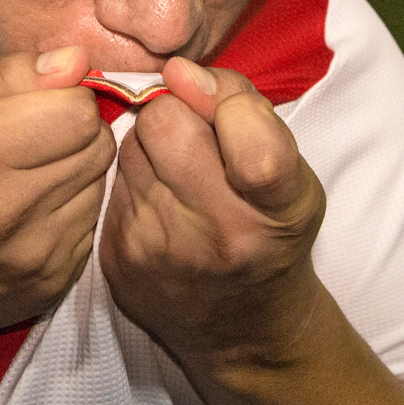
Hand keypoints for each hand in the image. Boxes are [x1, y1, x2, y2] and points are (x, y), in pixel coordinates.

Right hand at [0, 47, 113, 352]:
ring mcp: (33, 256)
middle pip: (96, 145)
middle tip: (32, 138)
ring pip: (99, 184)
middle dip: (74, 131)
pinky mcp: (51, 284)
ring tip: (24, 178)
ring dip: (73, 172)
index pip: (78, 111)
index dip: (65, 96)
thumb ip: (7, 78)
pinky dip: (68, 212)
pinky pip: (89, 226)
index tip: (39, 104)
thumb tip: (77, 60)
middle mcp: (6, 211)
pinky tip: (26, 215)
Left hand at [100, 57, 325, 370]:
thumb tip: (177, 72)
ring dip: (151, 146)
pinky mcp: (117, 259)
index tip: (229, 109)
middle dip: (177, 114)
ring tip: (179, 175)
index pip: (252, 140)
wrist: (242, 332)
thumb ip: (247, 111)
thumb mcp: (292, 175)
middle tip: (196, 139)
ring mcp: (161, 250)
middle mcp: (219, 236)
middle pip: (165, 123)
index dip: (232, 107)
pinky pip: (110, 182)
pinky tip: (157, 202)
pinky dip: (133, 180)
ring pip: (129, 146)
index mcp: (279, 212)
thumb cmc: (272, 234)